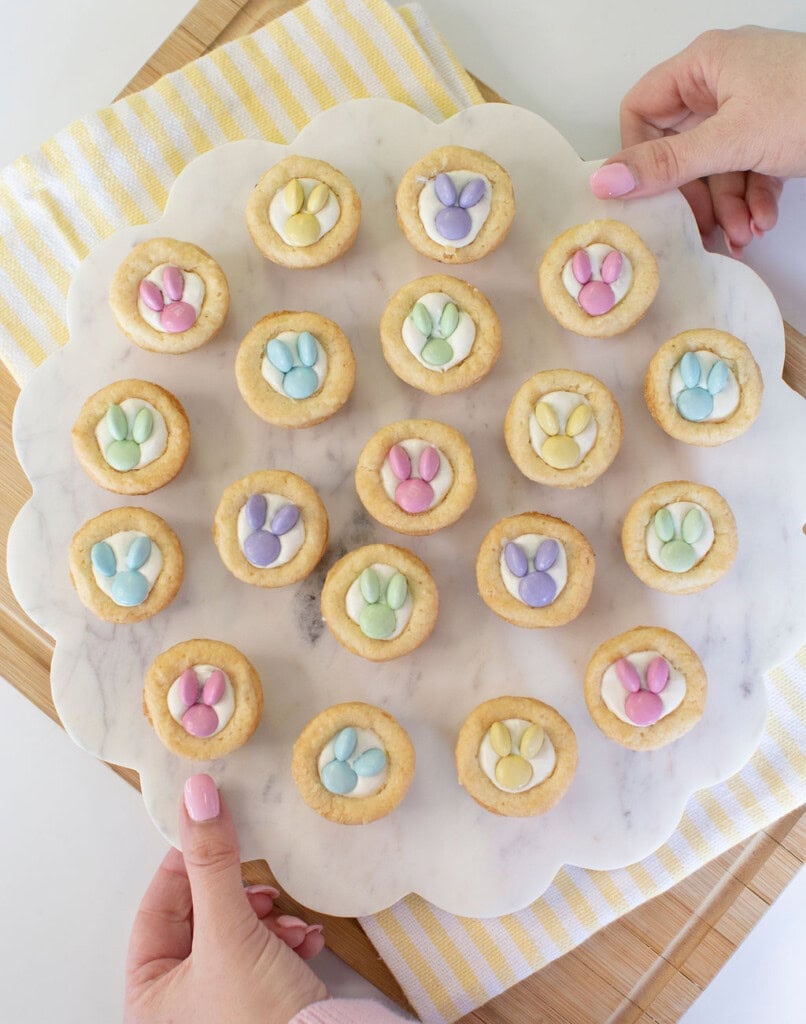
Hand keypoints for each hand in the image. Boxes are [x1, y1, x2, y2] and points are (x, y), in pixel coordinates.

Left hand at [125, 774, 327, 1023]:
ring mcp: (217, 1005)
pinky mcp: (256, 1006)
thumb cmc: (259, 1018)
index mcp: (148, 994)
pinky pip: (264, 955)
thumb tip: (196, 795)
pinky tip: (306, 941)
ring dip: (271, 919)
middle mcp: (176, 1003)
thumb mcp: (231, 931)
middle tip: (265, 889)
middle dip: (243, 898)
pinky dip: (286, 941)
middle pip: (203, 916)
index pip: (159, 905)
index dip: (188, 863)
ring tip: (292, 924)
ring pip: (238, 932)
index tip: (215, 829)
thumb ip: (213, 860)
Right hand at [589, 27, 805, 255]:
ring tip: (742, 234)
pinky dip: (752, 198)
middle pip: (681, 148)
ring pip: (717, 166)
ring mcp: (752, 106)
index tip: (649, 196)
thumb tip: (603, 182)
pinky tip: (761, 221)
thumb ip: (665, 165)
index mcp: (703, 65)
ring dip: (727, 207)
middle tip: (699, 230)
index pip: (642, 110)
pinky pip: (748, 168)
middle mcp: (723, 82)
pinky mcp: (777, 129)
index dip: (639, 156)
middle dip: (695, 196)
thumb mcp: (730, 141)